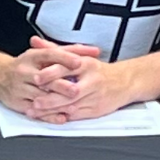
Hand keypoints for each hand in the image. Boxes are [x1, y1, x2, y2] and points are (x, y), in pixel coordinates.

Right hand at [0, 38, 99, 117]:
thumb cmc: (26, 65)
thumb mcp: (43, 54)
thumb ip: (69, 52)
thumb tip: (93, 52)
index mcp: (31, 57)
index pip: (49, 55)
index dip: (64, 58)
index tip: (79, 62)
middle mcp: (24, 71)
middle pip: (44, 78)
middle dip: (61, 85)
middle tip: (76, 89)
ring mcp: (20, 88)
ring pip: (40, 97)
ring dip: (56, 103)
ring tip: (73, 107)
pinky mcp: (18, 103)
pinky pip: (35, 111)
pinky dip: (49, 116)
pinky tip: (61, 117)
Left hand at [23, 38, 137, 121]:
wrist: (125, 82)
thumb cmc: (97, 70)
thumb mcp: (78, 56)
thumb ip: (54, 50)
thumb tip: (34, 42)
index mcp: (86, 64)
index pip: (67, 68)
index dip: (51, 74)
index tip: (37, 78)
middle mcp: (92, 80)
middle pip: (69, 91)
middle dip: (50, 98)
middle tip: (34, 101)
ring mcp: (95, 96)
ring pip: (71, 105)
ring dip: (53, 110)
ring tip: (36, 111)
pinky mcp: (96, 110)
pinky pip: (77, 115)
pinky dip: (62, 117)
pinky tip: (49, 117)